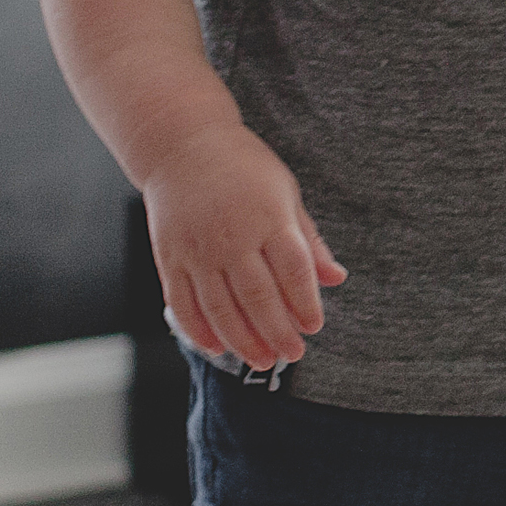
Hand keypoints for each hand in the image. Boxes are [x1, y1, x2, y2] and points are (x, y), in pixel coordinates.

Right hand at [142, 124, 344, 371]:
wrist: (182, 145)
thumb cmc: (244, 168)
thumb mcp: (285, 194)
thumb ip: (308, 241)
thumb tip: (336, 278)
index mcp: (268, 217)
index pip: (292, 268)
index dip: (305, 301)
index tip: (314, 326)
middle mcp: (232, 235)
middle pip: (257, 296)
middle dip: (277, 331)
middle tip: (293, 353)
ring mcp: (197, 248)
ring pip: (219, 306)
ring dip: (242, 340)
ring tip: (262, 361)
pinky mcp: (169, 256)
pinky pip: (182, 302)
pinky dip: (199, 329)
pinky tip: (216, 347)